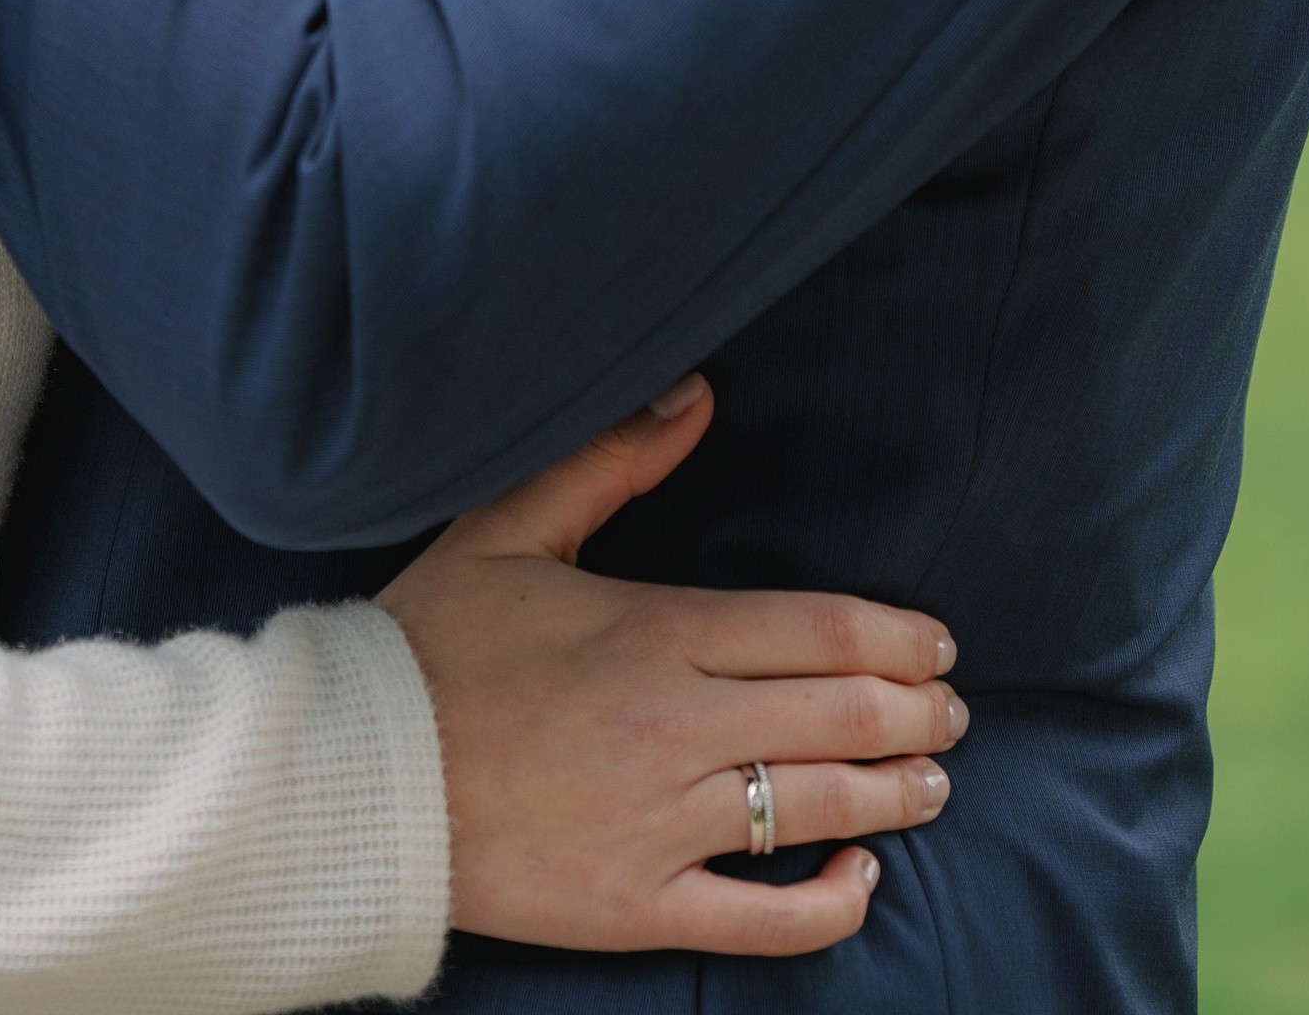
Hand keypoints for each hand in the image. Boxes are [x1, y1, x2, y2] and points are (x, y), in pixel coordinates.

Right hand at [376, 381, 962, 953]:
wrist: (356, 772)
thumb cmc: (433, 640)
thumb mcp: (509, 524)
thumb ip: (610, 461)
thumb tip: (694, 391)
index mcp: (654, 631)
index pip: (823, 632)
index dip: (901, 640)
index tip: (937, 645)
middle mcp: (675, 727)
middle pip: (844, 719)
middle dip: (920, 715)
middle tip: (951, 711)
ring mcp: (663, 823)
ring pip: (822, 808)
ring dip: (900, 795)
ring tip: (931, 782)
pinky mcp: (642, 904)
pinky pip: (768, 917)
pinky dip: (834, 899)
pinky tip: (863, 875)